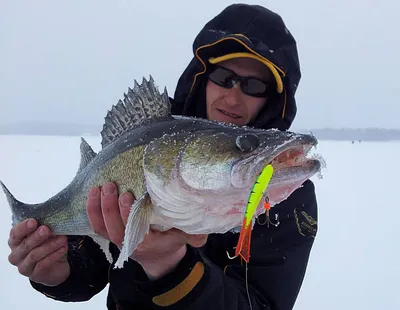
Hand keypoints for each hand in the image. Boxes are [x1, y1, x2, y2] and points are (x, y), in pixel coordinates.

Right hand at [8, 219, 69, 285]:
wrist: (56, 267)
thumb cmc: (48, 247)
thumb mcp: (47, 236)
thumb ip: (46, 230)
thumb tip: (53, 221)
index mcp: (16, 242)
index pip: (15, 234)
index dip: (23, 227)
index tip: (33, 221)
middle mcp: (16, 255)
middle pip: (25, 245)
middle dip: (36, 236)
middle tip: (47, 229)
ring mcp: (24, 266)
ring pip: (34, 255)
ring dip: (49, 245)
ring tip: (62, 239)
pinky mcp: (34, 275)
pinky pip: (43, 264)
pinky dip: (54, 255)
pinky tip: (63, 248)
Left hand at [86, 182, 207, 279]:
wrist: (158, 257)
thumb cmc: (170, 241)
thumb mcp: (184, 237)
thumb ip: (194, 233)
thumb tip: (207, 227)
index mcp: (146, 243)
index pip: (133, 230)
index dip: (127, 213)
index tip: (128, 195)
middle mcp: (128, 242)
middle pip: (113, 227)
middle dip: (110, 206)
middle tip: (112, 185)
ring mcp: (117, 239)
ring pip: (102, 226)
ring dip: (98, 206)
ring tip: (101, 186)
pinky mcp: (110, 233)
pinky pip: (96, 224)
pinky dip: (91, 209)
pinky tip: (92, 192)